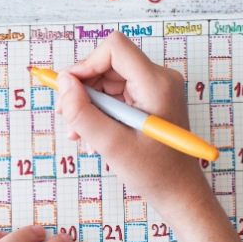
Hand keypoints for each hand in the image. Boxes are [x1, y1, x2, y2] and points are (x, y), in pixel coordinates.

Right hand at [56, 32, 209, 218]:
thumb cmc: (154, 173)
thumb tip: (63, 83)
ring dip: (87, 104)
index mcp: (156, 83)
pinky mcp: (149, 99)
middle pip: (107, 64)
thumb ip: (83, 113)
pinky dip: (98, 111)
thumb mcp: (112, 145)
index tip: (68, 90)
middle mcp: (158, 78)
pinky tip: (91, 134)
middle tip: (67, 118)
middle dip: (82, 89)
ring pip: (106, 79)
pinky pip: (115, 93)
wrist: (179, 193)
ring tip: (78, 134)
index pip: (114, 48)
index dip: (85, 64)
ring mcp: (154, 88)